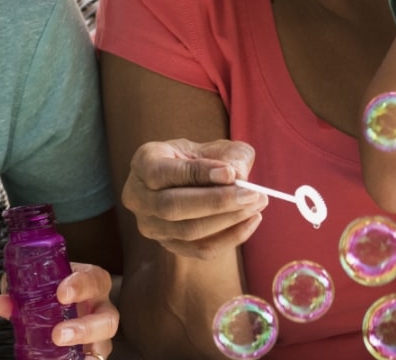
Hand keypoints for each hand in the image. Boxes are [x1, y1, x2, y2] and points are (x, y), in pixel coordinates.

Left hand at [0, 262, 118, 355]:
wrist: (61, 304)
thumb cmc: (55, 292)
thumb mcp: (40, 286)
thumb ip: (20, 292)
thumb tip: (1, 302)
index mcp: (91, 284)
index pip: (94, 280)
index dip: (81, 286)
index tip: (62, 293)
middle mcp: (100, 309)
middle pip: (108, 318)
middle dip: (85, 328)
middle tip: (58, 335)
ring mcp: (99, 335)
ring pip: (104, 344)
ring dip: (81, 349)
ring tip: (59, 350)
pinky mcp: (92, 352)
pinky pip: (93, 359)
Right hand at [122, 139, 268, 259]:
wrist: (192, 177)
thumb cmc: (202, 156)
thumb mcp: (215, 146)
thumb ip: (229, 157)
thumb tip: (239, 177)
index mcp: (143, 162)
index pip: (162, 173)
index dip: (197, 174)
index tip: (231, 173)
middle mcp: (138, 196)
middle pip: (171, 207)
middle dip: (217, 202)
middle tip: (253, 194)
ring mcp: (150, 225)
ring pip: (187, 230)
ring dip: (227, 220)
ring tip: (257, 204)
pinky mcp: (169, 246)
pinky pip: (200, 250)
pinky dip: (229, 238)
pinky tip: (251, 221)